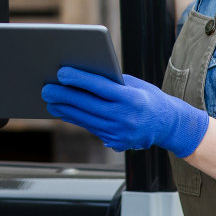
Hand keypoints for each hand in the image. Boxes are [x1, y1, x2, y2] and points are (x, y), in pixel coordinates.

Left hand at [42, 66, 208, 156]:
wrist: (168, 125)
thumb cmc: (150, 99)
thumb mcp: (135, 85)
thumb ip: (112, 82)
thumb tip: (83, 76)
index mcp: (131, 99)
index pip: (99, 87)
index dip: (78, 79)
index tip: (61, 72)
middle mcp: (125, 118)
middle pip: (88, 105)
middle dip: (64, 96)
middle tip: (46, 89)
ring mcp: (120, 133)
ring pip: (86, 119)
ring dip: (65, 110)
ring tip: (51, 101)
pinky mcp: (115, 142)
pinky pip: (92, 128)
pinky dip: (77, 119)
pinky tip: (65, 112)